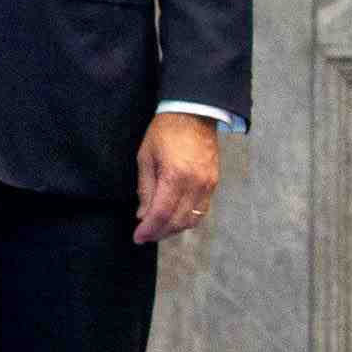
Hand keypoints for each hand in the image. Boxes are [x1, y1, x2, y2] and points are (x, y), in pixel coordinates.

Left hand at [134, 111, 220, 243]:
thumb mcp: (146, 157)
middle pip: (178, 221)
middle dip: (160, 232)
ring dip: (174, 229)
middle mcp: (195, 184)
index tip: (137, 238)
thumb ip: (145, 188)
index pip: (162, 213)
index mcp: (175, 176)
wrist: (193, 113)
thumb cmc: (164, 131)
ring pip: (192, 219)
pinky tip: (174, 218)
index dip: (149, 229)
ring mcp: (208, 185)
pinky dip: (187, 219)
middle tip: (145, 236)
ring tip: (158, 229)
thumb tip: (143, 214)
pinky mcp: (214, 183)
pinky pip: (202, 210)